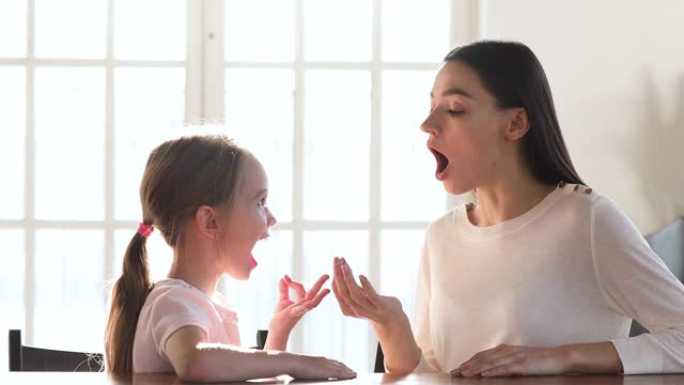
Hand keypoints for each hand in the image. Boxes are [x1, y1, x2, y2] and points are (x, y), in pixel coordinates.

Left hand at [267, 274, 329, 346]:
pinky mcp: (294, 314)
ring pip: (313, 302)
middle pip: (313, 293)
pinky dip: (306, 305)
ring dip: (320, 296)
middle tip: (327, 275)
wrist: (277, 330)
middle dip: (320, 284)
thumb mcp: (283, 299)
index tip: (285, 278)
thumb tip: (283, 277)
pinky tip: (309, 303)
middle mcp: (304, 306)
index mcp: (302, 302)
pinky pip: (302, 310)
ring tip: (327, 290)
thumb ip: (284, 289)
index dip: (292, 282)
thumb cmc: (281, 317)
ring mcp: (301, 310)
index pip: (301, 288)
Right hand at [289, 355, 356, 380]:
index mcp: (318, 359)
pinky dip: (347, 374)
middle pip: (338, 364)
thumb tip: (305, 372)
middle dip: (346, 368)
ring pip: (341, 368)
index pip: (331, 362)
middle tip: (352, 371)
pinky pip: (340, 372)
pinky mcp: (327, 370)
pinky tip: (352, 375)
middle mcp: (324, 360)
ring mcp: (326, 365)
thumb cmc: (292, 366)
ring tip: (354, 374)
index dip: (339, 365)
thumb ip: (308, 369)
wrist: (291, 362)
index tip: (344, 367)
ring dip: (348, 371)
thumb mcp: (302, 367)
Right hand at [331, 256, 402, 325]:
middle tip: (336, 259)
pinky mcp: (381, 306)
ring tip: (344, 266)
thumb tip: (343, 266)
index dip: (335, 276)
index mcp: (348, 308)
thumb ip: (352, 284)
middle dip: (338, 275)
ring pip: (354, 295)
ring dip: (348, 280)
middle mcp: (356, 310)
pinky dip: (365, 286)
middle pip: (343, 292)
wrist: (393, 319)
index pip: (338, 291)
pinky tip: (361, 275)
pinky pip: (371, 296)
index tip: (336, 261)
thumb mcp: (361, 295)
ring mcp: (369, 309)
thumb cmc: (375, 304)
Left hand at [451, 344, 568, 376]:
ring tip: (463, 373)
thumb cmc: (540, 360)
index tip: (458, 368)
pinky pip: (504, 368)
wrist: (558, 357)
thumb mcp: (519, 359)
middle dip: (467, 366)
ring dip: (475, 369)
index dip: (469, 362)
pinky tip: (483, 375)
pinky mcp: (522, 364)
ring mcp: (514, 357)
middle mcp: (507, 351)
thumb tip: (490, 369)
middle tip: (454, 372)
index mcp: (505, 349)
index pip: (482, 355)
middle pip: (482, 358)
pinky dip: (492, 371)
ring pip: (490, 363)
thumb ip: (505, 362)